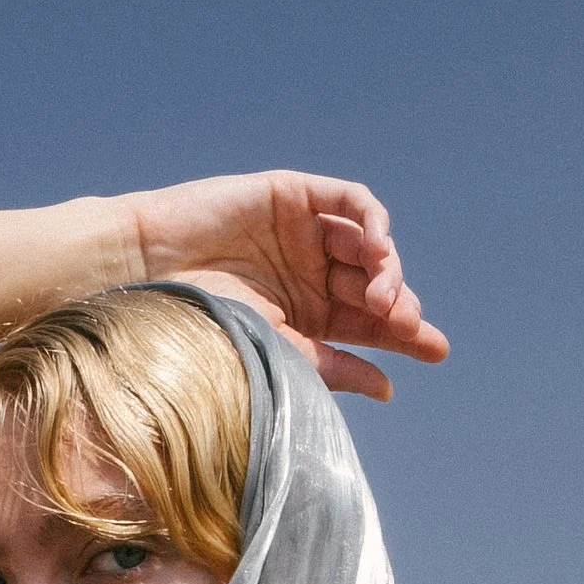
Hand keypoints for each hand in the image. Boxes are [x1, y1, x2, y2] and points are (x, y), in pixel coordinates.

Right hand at [123, 171, 447, 400]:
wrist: (147, 274)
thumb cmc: (201, 321)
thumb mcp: (276, 352)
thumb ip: (332, 368)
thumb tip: (390, 389)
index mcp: (307, 314)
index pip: (370, 324)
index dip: (406, 335)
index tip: (435, 351)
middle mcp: (310, 273)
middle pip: (376, 284)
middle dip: (399, 305)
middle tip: (405, 326)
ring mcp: (303, 232)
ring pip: (368, 245)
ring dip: (388, 268)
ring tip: (386, 300)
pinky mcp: (292, 194)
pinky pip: (349, 200)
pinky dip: (373, 221)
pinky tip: (379, 248)